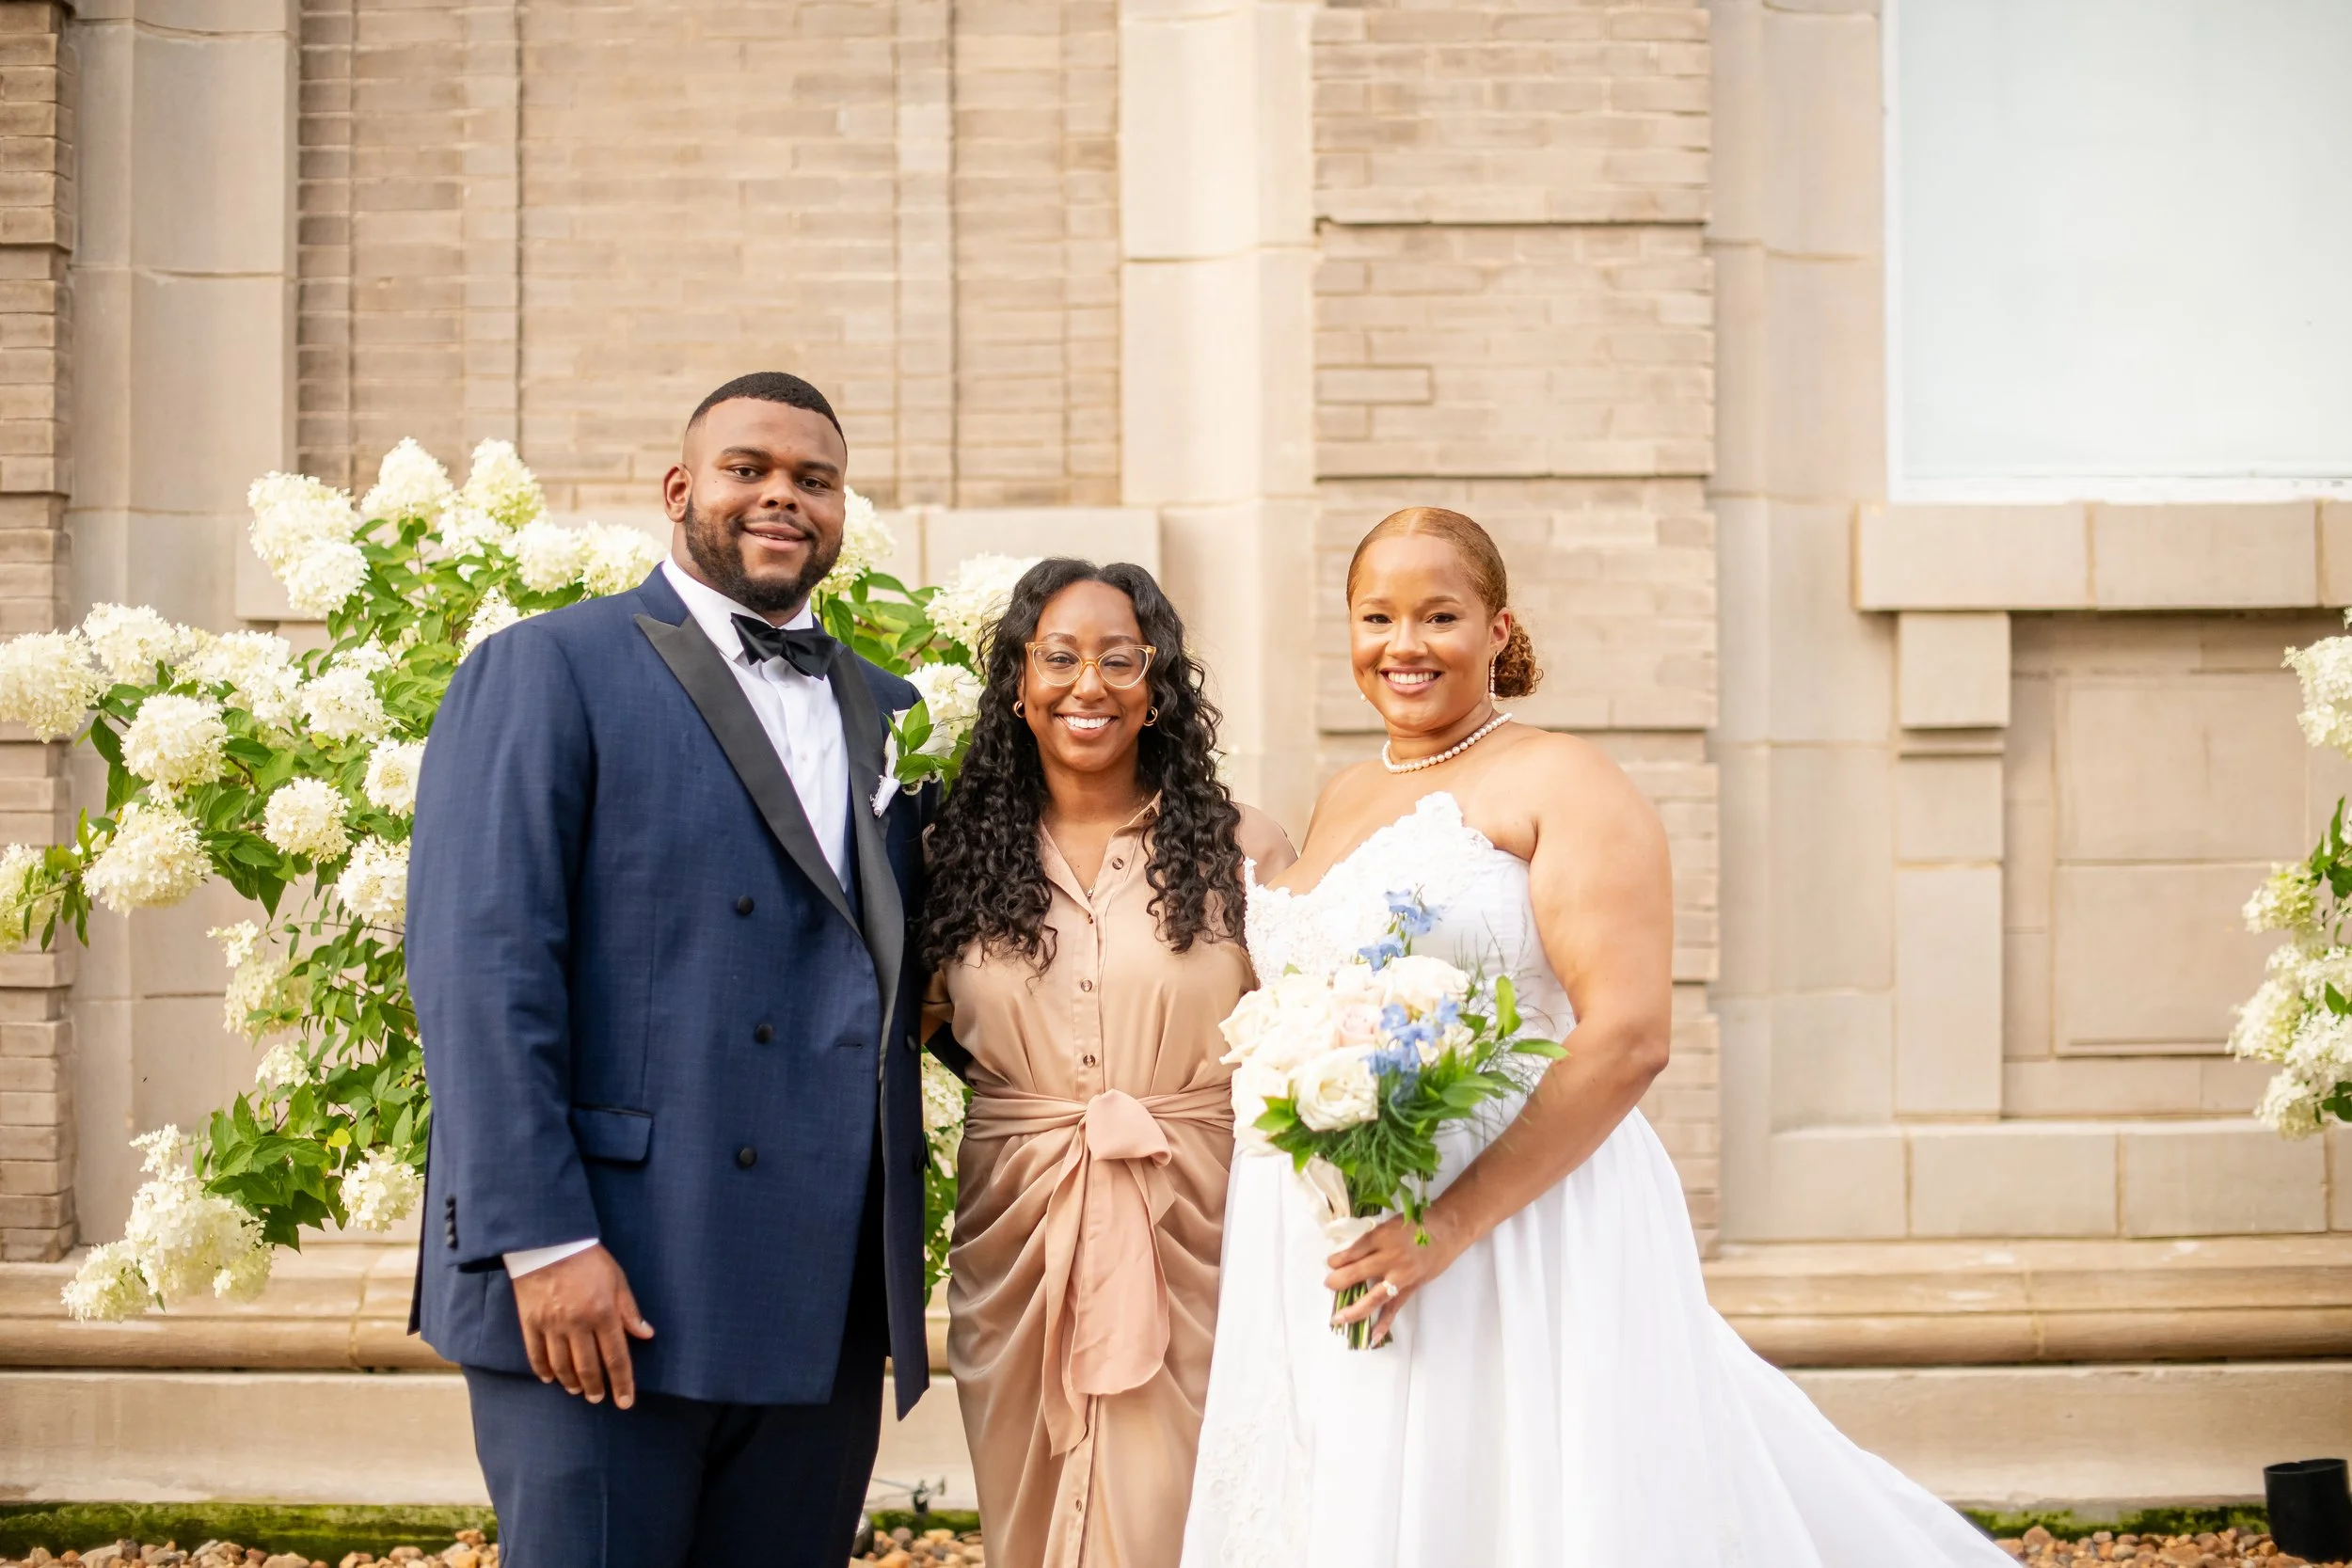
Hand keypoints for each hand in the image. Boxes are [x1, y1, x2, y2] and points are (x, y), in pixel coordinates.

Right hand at [510, 1243, 654, 1407]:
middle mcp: (577, 1324)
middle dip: (596, 1387)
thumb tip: (646, 1334)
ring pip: (562, 1365)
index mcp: (603, 1313)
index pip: (616, 1357)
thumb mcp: (617, 1279)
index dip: (622, 1382)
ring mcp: (552, 1325)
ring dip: (571, 1383)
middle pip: (588, 1367)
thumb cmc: (588, 1259)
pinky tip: (550, 1379)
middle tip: (599, 1399)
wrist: (548, 1241)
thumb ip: (630, 1310)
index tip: (625, 1401)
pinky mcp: (530, 1322)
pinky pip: (536, 1354)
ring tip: (578, 1391)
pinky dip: (543, 1370)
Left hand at [1325, 1206, 1471, 1345]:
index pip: (1352, 1252)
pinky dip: (1383, 1323)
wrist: (1447, 1230)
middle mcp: (1389, 1257)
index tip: (1330, 1264)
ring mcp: (1400, 1276)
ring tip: (1337, 1318)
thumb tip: (1350, 1256)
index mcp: (1381, 1237)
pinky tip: (1373, 1336)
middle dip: (1338, 1281)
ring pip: (1373, 1296)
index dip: (1338, 1260)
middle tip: (1328, 1285)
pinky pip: (1394, 1308)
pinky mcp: (1410, 1287)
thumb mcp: (1389, 1224)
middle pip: (1357, 1272)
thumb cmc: (1417, 1223)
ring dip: (1354, 1309)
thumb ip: (1371, 1241)